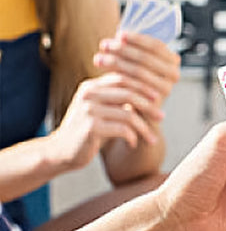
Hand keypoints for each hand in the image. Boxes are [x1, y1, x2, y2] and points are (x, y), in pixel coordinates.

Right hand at [48, 73, 163, 169]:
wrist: (59, 152)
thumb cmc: (87, 131)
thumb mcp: (102, 110)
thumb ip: (118, 99)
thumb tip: (152, 92)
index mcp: (91, 86)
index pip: (123, 78)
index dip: (143, 86)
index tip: (159, 97)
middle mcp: (88, 94)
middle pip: (129, 93)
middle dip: (149, 105)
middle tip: (161, 116)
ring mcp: (88, 110)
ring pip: (128, 114)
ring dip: (144, 127)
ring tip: (152, 138)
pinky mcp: (90, 127)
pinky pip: (122, 129)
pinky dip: (132, 136)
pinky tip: (133, 143)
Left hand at [94, 31, 180, 108]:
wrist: (138, 114)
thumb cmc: (135, 84)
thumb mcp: (137, 64)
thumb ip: (135, 50)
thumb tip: (119, 36)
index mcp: (172, 61)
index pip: (156, 46)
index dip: (137, 39)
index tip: (119, 35)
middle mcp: (174, 74)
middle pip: (146, 57)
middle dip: (123, 50)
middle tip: (104, 46)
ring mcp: (166, 89)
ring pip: (138, 70)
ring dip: (116, 62)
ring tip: (98, 59)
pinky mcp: (155, 102)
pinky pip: (134, 86)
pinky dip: (117, 78)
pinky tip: (102, 75)